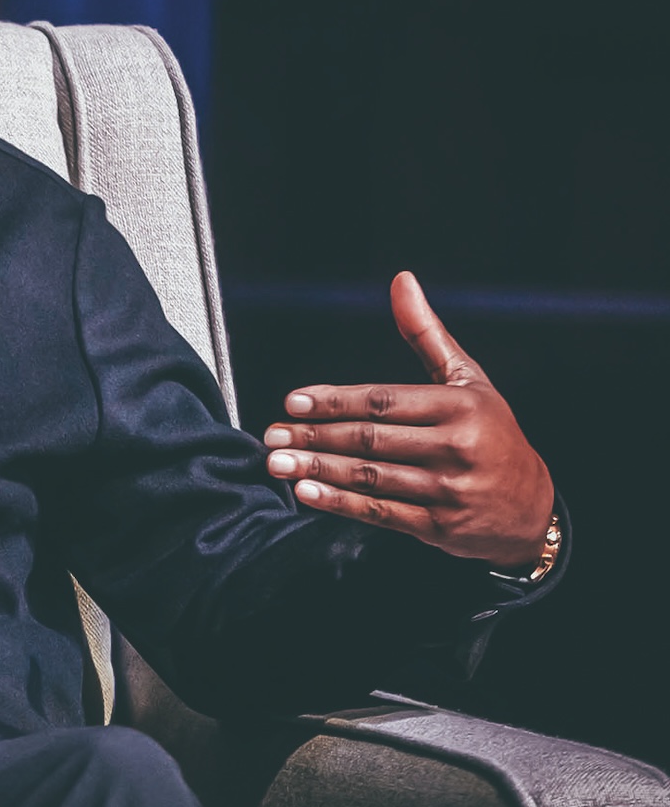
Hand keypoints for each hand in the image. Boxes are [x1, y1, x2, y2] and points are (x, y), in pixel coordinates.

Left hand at [261, 271, 554, 570]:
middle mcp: (457, 447)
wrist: (532, 506)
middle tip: (273, 434)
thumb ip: (427, 334)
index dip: (335, 402)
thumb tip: (401, 281)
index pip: (384, 401)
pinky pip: (381, 512)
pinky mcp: (440, 525)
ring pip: (370, 476)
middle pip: (371, 439)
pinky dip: (341, 503)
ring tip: (278, 462)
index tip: (294, 402)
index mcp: (460, 407)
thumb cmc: (492, 433)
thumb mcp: (467, 380)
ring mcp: (449, 489)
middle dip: (315, 436)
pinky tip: (308, 492)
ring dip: (318, 469)